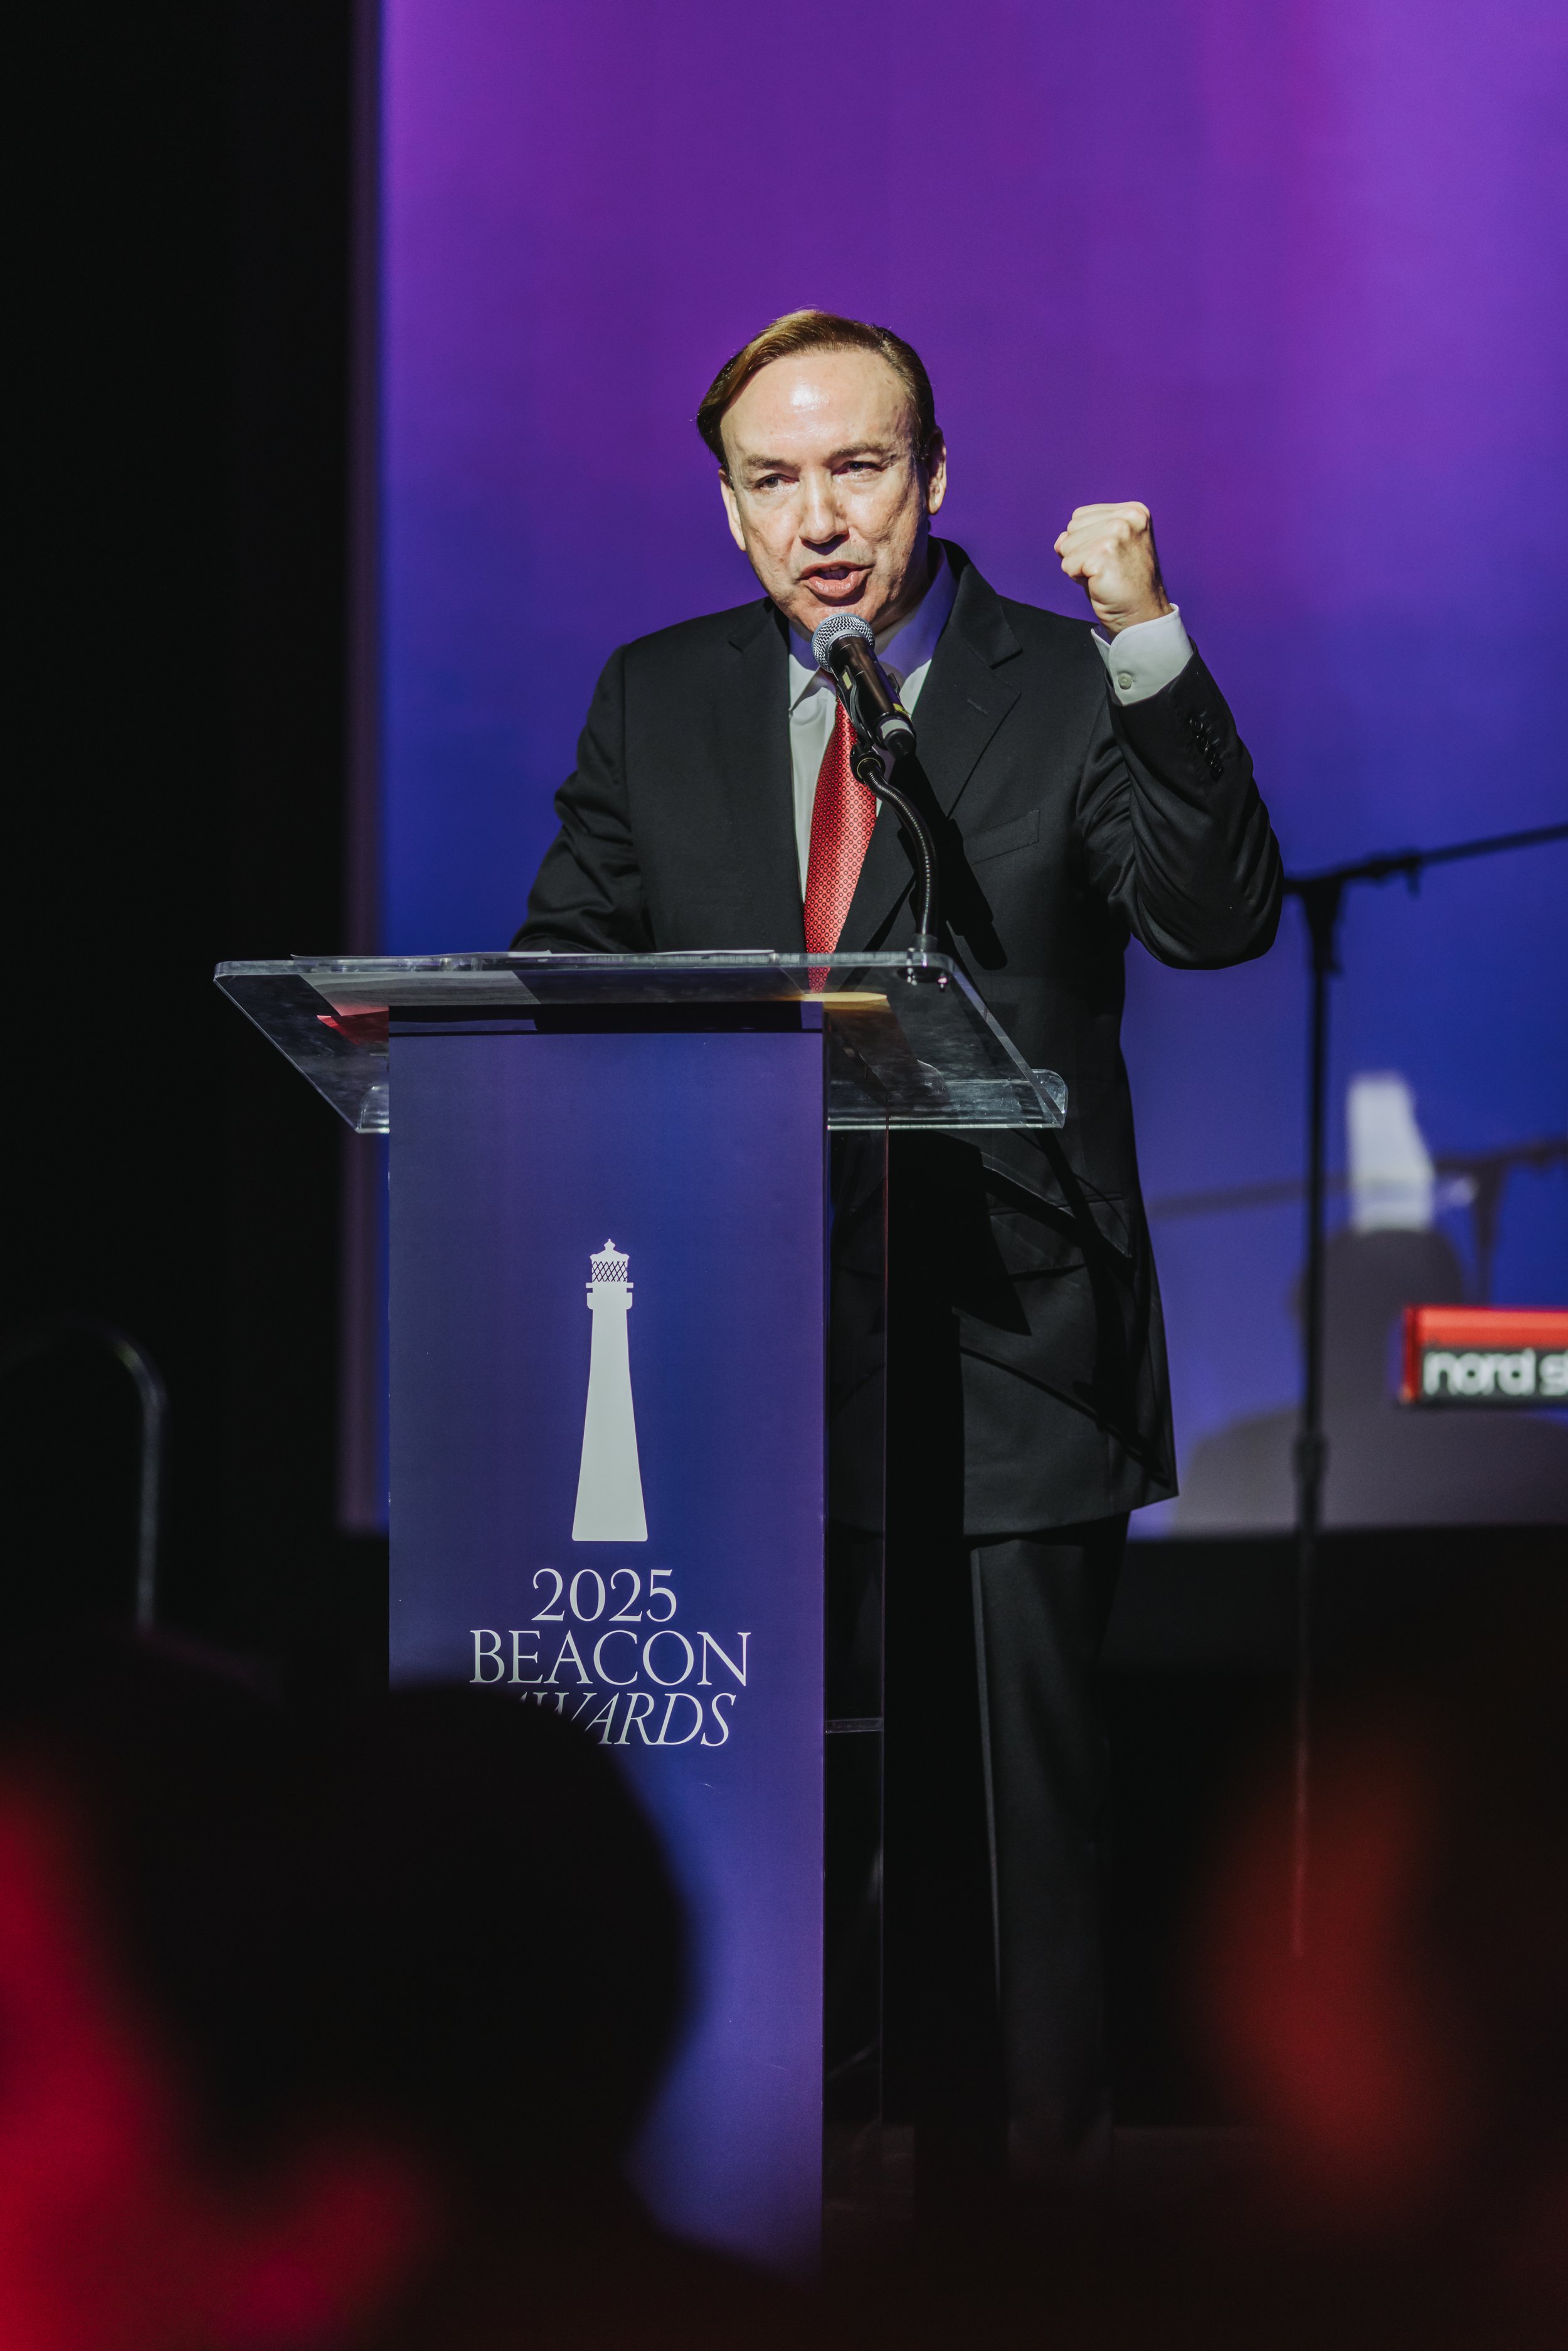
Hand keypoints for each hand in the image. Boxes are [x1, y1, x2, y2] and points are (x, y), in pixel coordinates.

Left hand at [1054, 502, 1171, 633]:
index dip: (1086, 541)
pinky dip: (1078, 579)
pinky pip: (1068, 565)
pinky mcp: (1104, 553)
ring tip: (1103, 575)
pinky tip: (1099, 583)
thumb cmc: (1123, 583)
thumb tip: (1059, 541)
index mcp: (1132, 511)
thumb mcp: (1106, 549)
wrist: (1141, 613)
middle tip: (1106, 568)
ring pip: (1066, 546)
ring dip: (1078, 566)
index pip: (1080, 516)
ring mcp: (1117, 533)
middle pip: (1071, 528)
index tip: (1109, 557)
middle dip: (1080, 553)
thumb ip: (1083, 536)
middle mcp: (1127, 517)